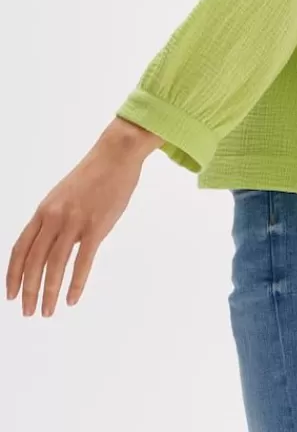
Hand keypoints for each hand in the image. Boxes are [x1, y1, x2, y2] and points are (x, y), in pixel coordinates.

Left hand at [5, 117, 163, 317]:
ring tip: (47, 311)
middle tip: (28, 312)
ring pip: (54, 265)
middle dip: (29, 291)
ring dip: (49, 292)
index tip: (11, 295)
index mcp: (44, 210)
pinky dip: (75, 283)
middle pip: (34, 261)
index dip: (13, 275)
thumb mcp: (64, 195)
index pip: (20, 249)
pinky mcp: (96, 226)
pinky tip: (71, 299)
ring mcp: (74, 222)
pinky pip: (82, 261)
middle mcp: (54, 217)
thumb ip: (55, 219)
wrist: (115, 156)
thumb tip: (51, 244)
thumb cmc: (94, 174)